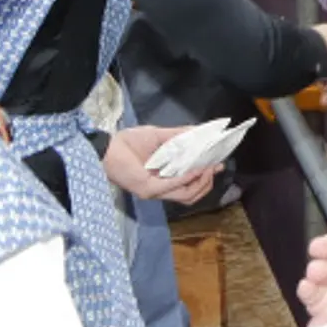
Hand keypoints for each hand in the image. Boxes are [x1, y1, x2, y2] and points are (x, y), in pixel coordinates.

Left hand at [103, 121, 222, 203]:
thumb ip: (179, 136)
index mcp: (164, 179)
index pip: (189, 185)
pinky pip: (173, 187)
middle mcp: (161, 188)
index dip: (206, 177)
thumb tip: (201, 131)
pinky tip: (198, 168)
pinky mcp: (148, 189)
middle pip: (191, 194)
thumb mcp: (159, 136)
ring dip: (201, 181)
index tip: (220, 163)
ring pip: (186, 195)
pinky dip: (187, 178)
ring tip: (209, 167)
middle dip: (207, 181)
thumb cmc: (129, 142)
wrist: (107, 147)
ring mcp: (155, 191)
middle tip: (216, 166)